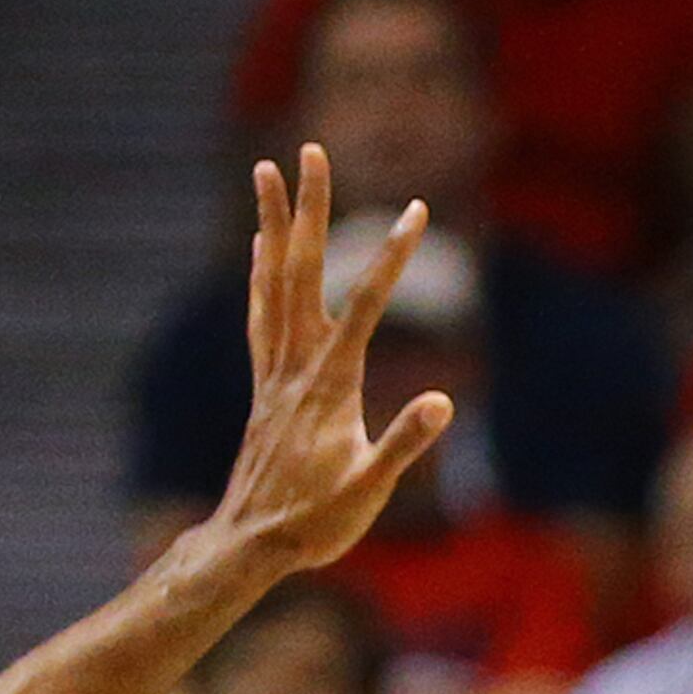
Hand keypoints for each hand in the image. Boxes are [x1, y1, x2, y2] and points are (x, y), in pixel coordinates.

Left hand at [200, 146, 455, 580]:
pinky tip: (261, 248)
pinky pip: (259, 313)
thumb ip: (405, 443)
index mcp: (330, 384)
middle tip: (309, 150)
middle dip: (309, 209)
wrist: (252, 543)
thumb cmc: (318, 522)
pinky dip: (259, 273)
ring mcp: (275, 372)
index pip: (367, 305)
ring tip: (268, 173)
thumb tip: (440, 402)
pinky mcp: (265, 384)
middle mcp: (296, 365)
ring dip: (273, 224)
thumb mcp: (372, 490)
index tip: (418, 211)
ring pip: (272, 281)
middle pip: (302, 271)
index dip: (395, 257)